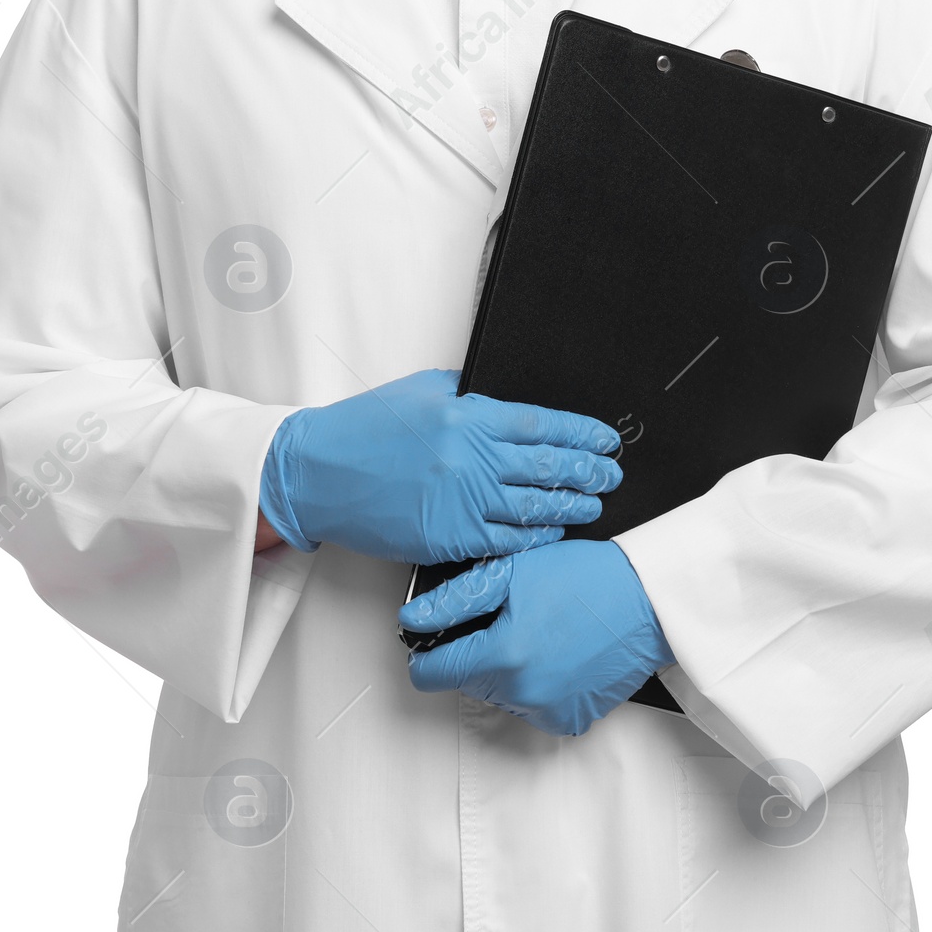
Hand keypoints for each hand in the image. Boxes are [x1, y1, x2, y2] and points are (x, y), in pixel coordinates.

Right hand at [257, 368, 622, 564]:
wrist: (320, 472)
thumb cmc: (366, 428)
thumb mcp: (422, 391)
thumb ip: (468, 394)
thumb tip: (506, 402)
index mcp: (467, 417)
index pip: (541, 425)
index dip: (581, 433)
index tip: (605, 437)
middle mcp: (470, 459)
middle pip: (546, 466)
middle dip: (587, 470)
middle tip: (611, 473)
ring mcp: (460, 502)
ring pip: (532, 507)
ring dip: (570, 505)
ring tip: (594, 503)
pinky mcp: (447, 537)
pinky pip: (504, 540)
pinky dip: (534, 536)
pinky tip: (553, 531)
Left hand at [399, 539, 672, 735]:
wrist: (647, 599)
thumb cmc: (586, 578)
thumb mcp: (514, 572)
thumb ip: (456, 600)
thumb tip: (413, 619)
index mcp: (503, 656)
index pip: (434, 674)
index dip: (428, 653)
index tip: (435, 640)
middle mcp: (524, 694)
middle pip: (470, 682)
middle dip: (478, 653)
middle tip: (509, 618)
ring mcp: (550, 712)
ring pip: (502, 695)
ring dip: (509, 670)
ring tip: (539, 632)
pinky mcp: (573, 719)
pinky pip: (535, 707)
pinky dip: (538, 685)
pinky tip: (558, 653)